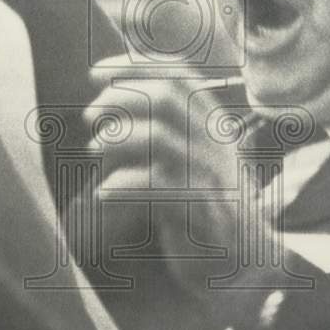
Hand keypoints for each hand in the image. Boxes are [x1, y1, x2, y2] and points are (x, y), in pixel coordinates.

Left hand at [74, 60, 268, 329]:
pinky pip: (158, 186)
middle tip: (89, 117)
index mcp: (212, 123)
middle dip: (118, 100)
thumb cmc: (202, 205)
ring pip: (160, 138)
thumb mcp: (188, 157)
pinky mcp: (201, 211)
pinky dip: (123, 184)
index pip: (178, 74)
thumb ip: (161, 127)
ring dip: (117, 140)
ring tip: (94, 151)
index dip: (133, 67)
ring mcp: (210, 175)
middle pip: (165, 99)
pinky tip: (103, 192)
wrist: (240, 262)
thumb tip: (106, 99)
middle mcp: (215, 142)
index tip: (94, 73)